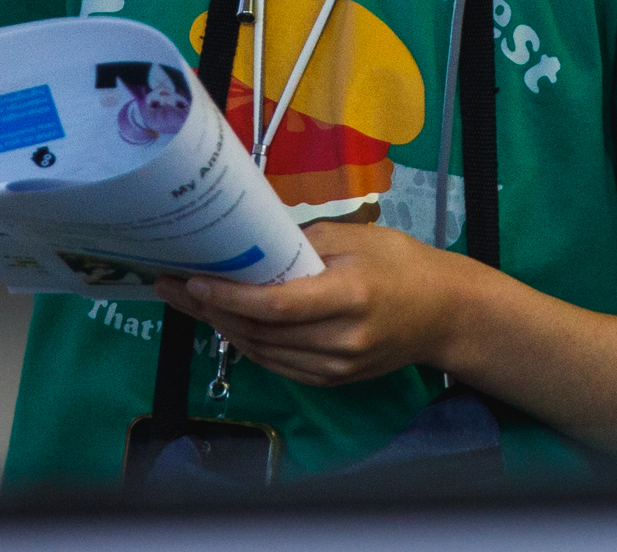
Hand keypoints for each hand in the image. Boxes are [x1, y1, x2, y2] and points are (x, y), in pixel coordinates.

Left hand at [155, 221, 472, 387]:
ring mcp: (337, 367)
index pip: (277, 305)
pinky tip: (226, 321)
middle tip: (173, 287)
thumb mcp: (355, 237)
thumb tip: (250, 243)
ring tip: (189, 302)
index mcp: (349, 297)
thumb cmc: (400, 264)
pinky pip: (278, 364)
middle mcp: (341, 340)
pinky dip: (248, 343)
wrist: (443, 314)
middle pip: (262, 332)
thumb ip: (301, 244)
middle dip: (212, 310)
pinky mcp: (333, 381)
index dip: (230, 296)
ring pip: (263, 353)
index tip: (193, 280)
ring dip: (222, 328)